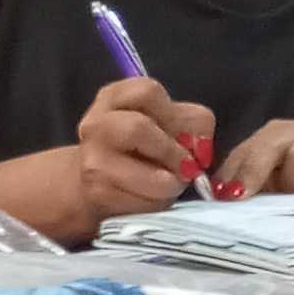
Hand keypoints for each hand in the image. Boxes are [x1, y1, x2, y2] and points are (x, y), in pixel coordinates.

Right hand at [75, 75, 215, 231]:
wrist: (103, 184)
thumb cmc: (143, 150)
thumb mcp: (169, 125)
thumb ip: (192, 124)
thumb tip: (201, 144)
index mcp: (115, 97)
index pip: (148, 91)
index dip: (175, 116)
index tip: (187, 136)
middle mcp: (97, 124)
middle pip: (138, 128)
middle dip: (171, 151)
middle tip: (186, 167)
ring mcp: (92, 160)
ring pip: (141, 172)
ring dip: (169, 182)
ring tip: (173, 185)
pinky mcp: (98, 194)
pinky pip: (140, 201)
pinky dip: (158, 203)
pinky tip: (156, 199)